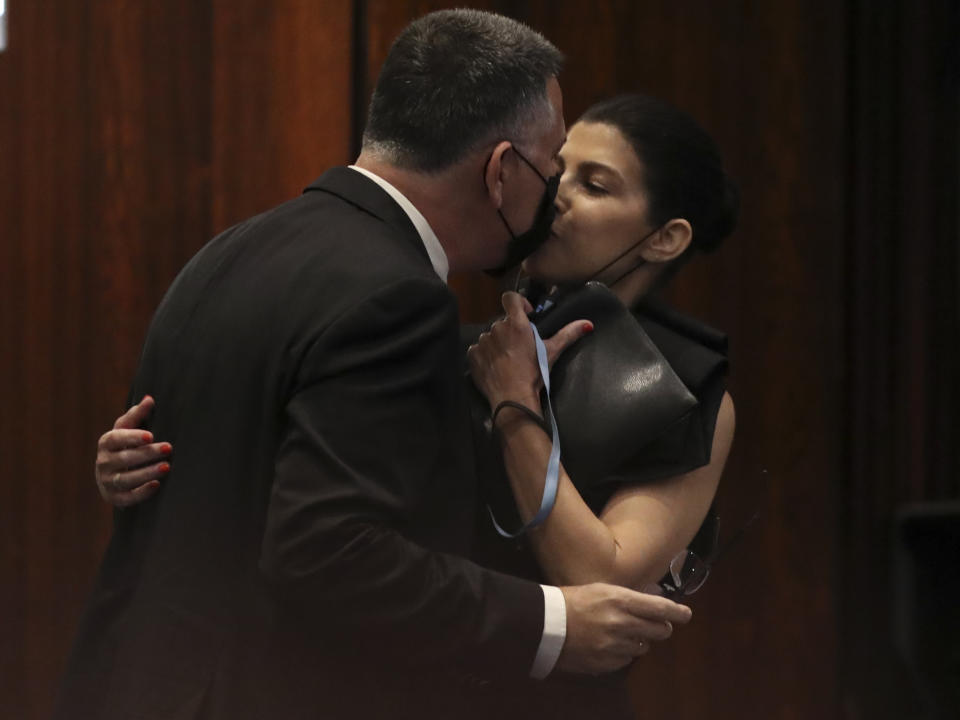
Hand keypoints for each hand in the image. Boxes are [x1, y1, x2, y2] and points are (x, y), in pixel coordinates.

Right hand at [95, 395, 171, 506]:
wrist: (112, 474)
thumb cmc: (124, 446)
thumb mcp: (127, 429)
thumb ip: (137, 415)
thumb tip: (150, 399)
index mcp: (107, 442)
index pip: (116, 438)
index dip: (132, 437)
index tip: (150, 436)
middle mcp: (103, 462)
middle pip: (125, 458)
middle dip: (147, 454)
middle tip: (168, 448)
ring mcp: (107, 481)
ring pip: (126, 478)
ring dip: (147, 473)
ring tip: (166, 467)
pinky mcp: (114, 498)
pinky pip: (127, 498)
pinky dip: (141, 493)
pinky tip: (156, 485)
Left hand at [467, 291, 592, 412]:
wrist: (512, 398)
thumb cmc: (534, 374)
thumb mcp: (552, 353)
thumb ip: (568, 334)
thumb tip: (587, 324)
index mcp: (517, 324)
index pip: (510, 297)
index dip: (518, 302)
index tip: (525, 314)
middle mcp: (497, 328)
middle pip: (503, 321)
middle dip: (510, 331)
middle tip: (520, 348)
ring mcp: (483, 341)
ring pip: (491, 336)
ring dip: (498, 343)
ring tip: (507, 360)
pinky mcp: (473, 354)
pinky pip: (478, 348)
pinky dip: (485, 354)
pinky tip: (495, 366)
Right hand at [555, 583, 691, 674]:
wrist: (545, 624)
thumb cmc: (572, 600)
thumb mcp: (602, 590)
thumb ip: (629, 598)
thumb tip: (654, 603)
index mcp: (621, 600)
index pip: (660, 608)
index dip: (677, 612)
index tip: (686, 614)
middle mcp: (622, 623)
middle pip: (659, 630)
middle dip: (660, 628)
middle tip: (655, 625)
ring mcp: (615, 646)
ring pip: (644, 647)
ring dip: (639, 640)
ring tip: (621, 633)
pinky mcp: (607, 663)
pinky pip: (626, 660)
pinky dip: (623, 653)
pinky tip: (608, 644)